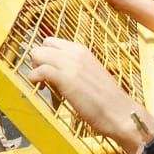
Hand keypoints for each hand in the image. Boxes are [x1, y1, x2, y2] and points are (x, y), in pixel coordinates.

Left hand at [28, 36, 142, 147]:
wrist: (119, 112)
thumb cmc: (107, 99)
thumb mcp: (91, 74)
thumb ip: (76, 68)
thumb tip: (59, 72)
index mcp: (82, 50)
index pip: (52, 41)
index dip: (47, 55)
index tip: (50, 69)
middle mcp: (75, 53)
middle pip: (42, 45)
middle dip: (39, 60)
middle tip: (44, 77)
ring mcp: (70, 64)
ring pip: (37, 54)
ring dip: (35, 68)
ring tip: (43, 83)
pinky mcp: (65, 78)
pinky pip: (39, 71)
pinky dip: (34, 78)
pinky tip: (39, 87)